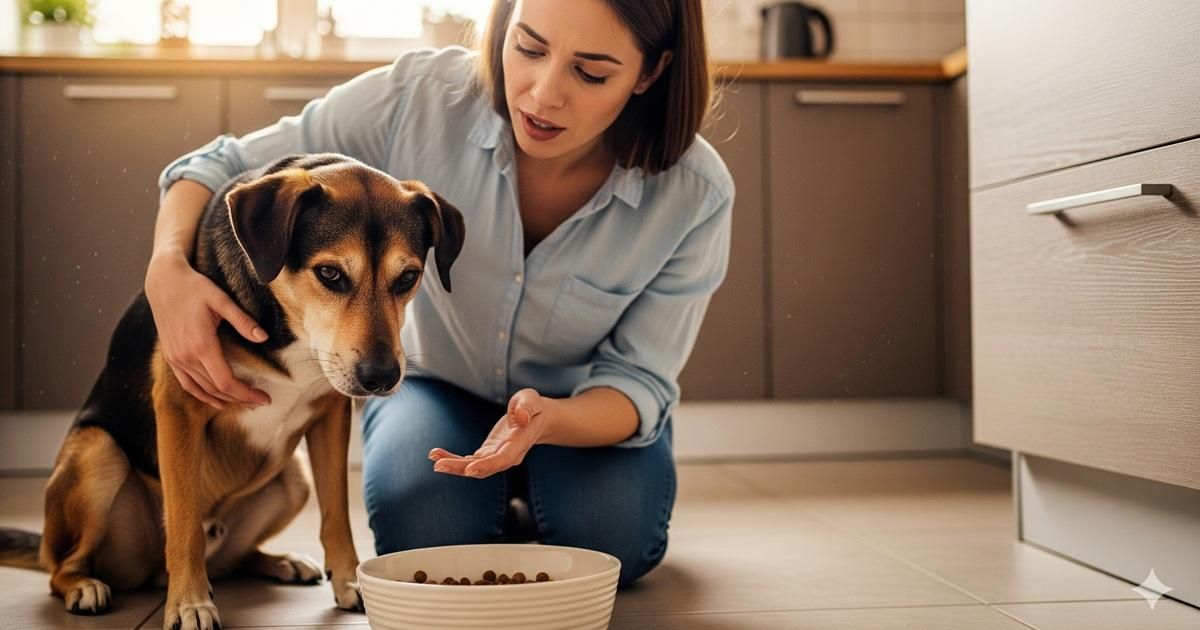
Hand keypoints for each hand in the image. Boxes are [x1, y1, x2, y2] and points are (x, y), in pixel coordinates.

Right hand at [145, 251, 271, 409]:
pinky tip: (217, 400)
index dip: (247, 394)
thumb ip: (243, 321)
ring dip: (225, 400)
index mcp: (201, 345)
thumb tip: (264, 338)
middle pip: (217, 390)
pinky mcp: (170, 357)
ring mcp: (175, 359)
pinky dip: (203, 395)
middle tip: (263, 401)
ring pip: (202, 390)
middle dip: (241, 399)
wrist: (163, 282)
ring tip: (246, 403)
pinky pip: (187, 384)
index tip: (265, 398)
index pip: (226, 382)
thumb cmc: (194, 287)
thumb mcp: (221, 300)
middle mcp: (185, 356)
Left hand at [429, 388, 547, 478]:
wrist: (536, 418)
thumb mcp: (532, 400)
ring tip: (434, 459)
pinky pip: (470, 460)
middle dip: (461, 468)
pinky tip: (436, 455)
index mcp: (519, 443)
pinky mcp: (488, 453)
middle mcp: (508, 455)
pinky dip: (453, 459)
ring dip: (454, 465)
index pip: (503, 459)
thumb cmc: (533, 406)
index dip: (487, 465)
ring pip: (474, 467)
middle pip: (484, 467)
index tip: (469, 469)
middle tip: (438, 466)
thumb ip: (527, 406)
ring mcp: (497, 456)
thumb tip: (522, 416)